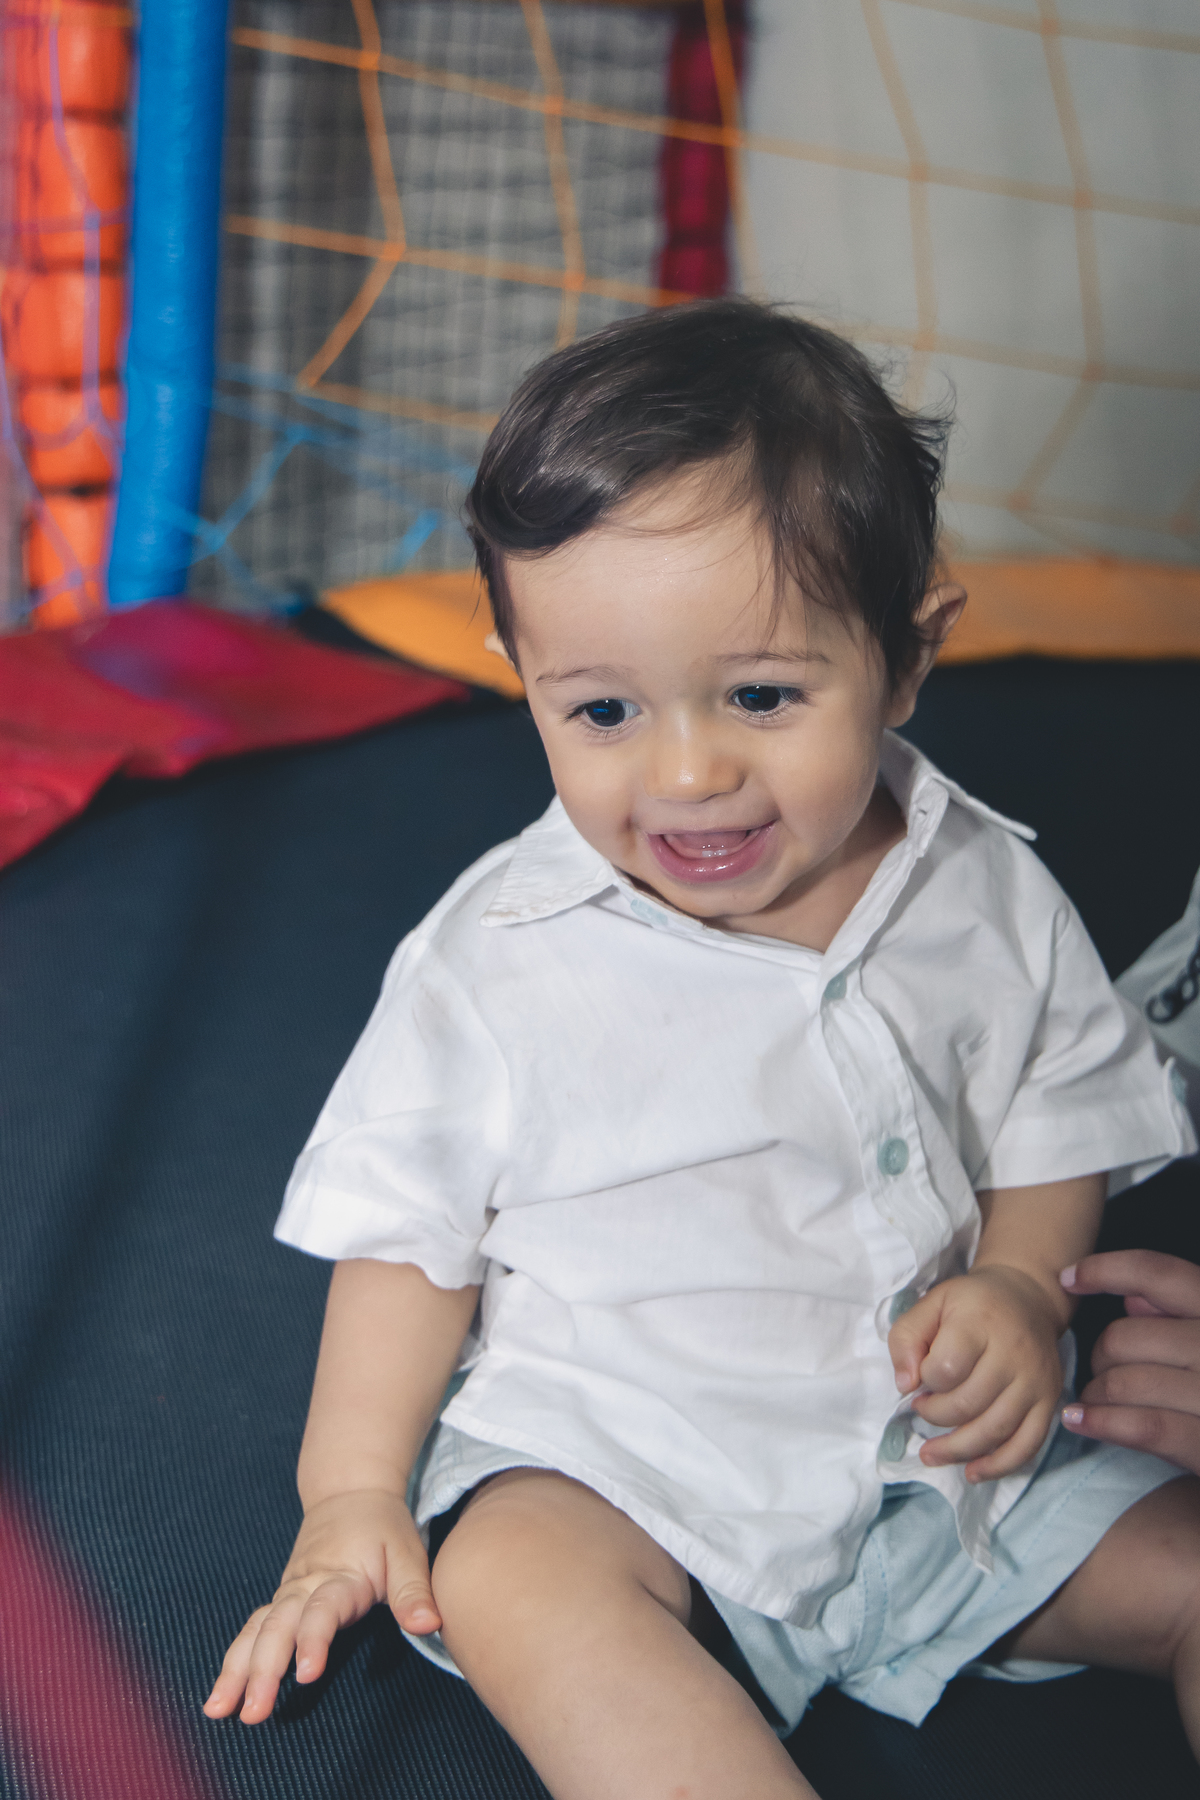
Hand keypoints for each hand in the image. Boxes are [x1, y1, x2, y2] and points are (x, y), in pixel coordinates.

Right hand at [203, 1489, 438, 1723]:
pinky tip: (222, 1695)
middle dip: (263, 1669)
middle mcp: (305, 1584)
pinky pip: (252, 1630)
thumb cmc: (383, 1526)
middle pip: (278, 1625)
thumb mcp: (407, 1551)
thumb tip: (428, 1626)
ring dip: (236, 1669)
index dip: (314, 1639)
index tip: (306, 1673)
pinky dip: (234, 1660)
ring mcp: (288, 1592)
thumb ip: (414, 1591)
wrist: (349, 1491)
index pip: (323, 1609)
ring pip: (256, 1629)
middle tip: (253, 1711)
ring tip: (219, 1710)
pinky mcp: (281, 1599)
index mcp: (340, 1574)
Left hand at [888, 1265, 1065, 1482]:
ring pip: (995, 1430)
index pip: (947, 1367)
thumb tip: (905, 1384)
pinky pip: (1027, 1445)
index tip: (920, 1378)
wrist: (1027, 1298)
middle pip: (968, 1404)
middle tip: (922, 1409)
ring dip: (958, 1450)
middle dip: (935, 1416)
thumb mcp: (932, 1303)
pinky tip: (972, 1472)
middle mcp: (1013, 1354)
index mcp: (980, 1322)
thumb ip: (907, 1337)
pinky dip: (998, 1466)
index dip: (926, 1380)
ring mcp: (1036, 1381)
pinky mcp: (1049, 1402)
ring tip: (931, 1453)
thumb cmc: (971, 1303)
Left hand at [1060, 1250, 1199, 1473]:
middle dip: (1100, 1356)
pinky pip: (1145, 1426)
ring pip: (1125, 1381)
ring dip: (1095, 1394)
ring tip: (1092, 1404)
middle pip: (1125, 1335)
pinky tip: (1079, 1420)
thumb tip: (1132, 1299)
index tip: (1068, 1279)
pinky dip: (1103, 1422)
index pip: (1160, 1273)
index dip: (1106, 1269)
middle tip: (1102, 1374)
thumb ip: (1184, 1317)